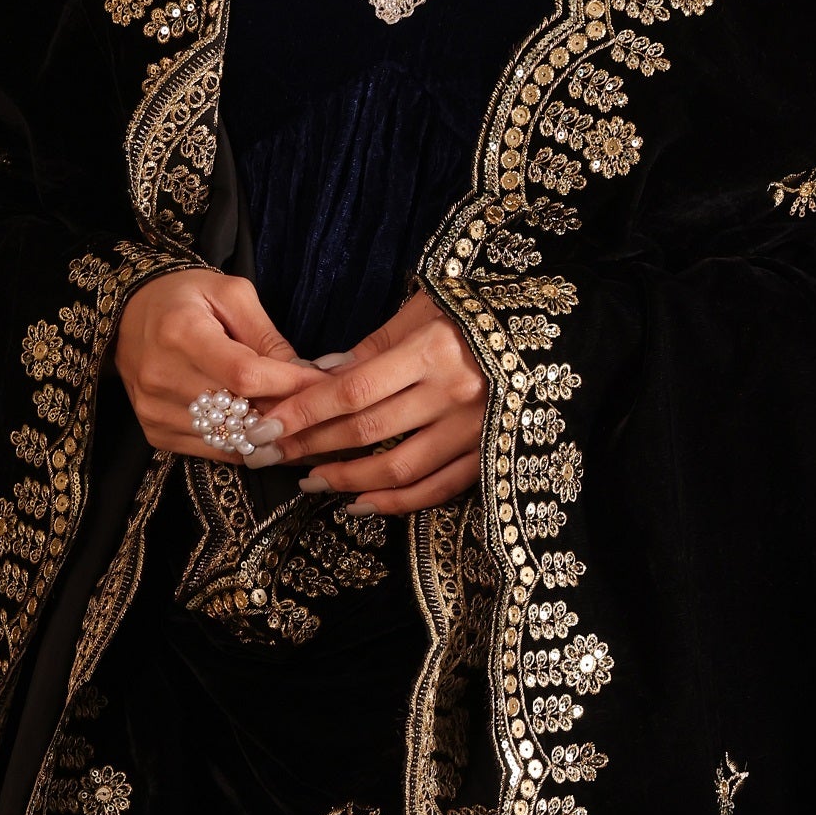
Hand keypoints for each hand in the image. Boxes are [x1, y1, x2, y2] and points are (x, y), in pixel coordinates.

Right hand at [113, 268, 318, 457]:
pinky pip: (213, 451)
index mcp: (181, 332)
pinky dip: (243, 445)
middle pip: (239, 412)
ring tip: (293, 421)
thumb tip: (303, 375)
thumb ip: (267, 336)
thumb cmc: (185, 298)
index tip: (320, 384)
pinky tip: (261, 430)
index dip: (289, 385)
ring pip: (230, 440)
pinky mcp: (155, 432)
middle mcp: (162, 376)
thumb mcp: (231, 295)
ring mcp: (155, 410)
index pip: (245, 374)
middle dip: (285, 412)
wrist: (128, 314)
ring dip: (267, 434)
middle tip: (315, 409)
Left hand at [243, 289, 485, 515]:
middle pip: (367, 430)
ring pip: (398, 467)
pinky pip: (437, 489)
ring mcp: (474, 430)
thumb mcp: (425, 310)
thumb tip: (321, 375)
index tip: (265, 426)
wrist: (550, 330)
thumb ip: (374, 346)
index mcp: (432, 351)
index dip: (304, 412)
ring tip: (310, 480)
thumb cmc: (477, 312)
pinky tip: (360, 504)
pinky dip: (396, 502)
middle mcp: (452, 394)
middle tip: (271, 455)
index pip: (352, 390)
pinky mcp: (490, 455)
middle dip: (311, 446)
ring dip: (347, 479)